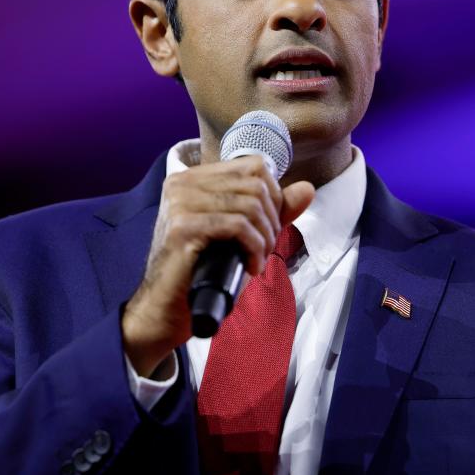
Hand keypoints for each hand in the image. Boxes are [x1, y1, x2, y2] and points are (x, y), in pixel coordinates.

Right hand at [122, 155, 314, 376]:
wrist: (166, 309)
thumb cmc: (204, 271)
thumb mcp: (242, 234)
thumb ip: (272, 209)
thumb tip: (307, 189)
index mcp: (194, 177)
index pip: (253, 166)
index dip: (273, 195)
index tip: (268, 226)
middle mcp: (183, 182)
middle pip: (256, 184)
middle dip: (272, 220)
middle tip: (264, 249)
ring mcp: (180, 203)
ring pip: (250, 205)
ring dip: (265, 237)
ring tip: (258, 260)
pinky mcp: (183, 227)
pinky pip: (238, 226)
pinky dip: (254, 247)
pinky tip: (251, 266)